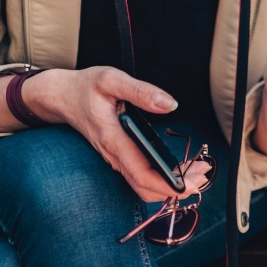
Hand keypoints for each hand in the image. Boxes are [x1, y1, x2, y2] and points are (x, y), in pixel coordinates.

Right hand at [24, 67, 210, 202]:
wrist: (61, 96)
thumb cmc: (85, 87)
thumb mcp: (112, 79)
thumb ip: (141, 90)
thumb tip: (170, 104)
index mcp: (113, 139)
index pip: (142, 174)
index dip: (168, 184)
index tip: (191, 184)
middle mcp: (114, 155)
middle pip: (146, 187)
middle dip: (177, 187)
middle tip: (204, 174)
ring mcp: (116, 158)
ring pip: (144, 185)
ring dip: (171, 184)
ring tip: (199, 171)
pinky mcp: (119, 156)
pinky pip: (141, 176)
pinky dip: (162, 177)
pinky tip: (181, 167)